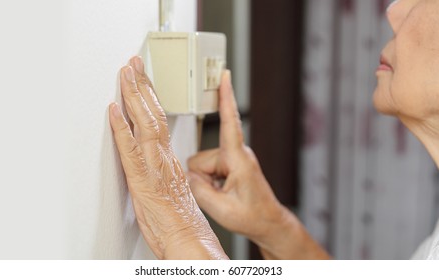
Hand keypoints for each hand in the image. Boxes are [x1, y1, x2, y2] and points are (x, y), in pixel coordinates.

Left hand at [109, 56, 226, 259]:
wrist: (188, 240)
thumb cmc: (179, 222)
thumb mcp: (172, 191)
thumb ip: (163, 172)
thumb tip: (159, 162)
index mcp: (170, 160)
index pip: (159, 120)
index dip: (150, 97)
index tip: (143, 80)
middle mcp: (163, 158)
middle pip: (153, 114)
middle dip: (141, 86)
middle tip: (134, 64)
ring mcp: (154, 166)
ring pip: (144, 123)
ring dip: (133, 96)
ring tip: (126, 74)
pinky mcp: (142, 179)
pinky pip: (130, 148)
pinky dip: (121, 127)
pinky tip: (114, 110)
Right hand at [188, 72, 329, 258]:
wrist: (268, 222)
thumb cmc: (254, 216)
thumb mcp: (222, 210)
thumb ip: (199, 190)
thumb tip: (188, 176)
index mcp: (239, 160)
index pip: (229, 123)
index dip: (225, 98)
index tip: (225, 77)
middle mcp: (236, 155)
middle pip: (200, 159)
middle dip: (203, 179)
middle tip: (220, 196)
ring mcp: (232, 160)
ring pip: (202, 165)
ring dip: (207, 182)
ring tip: (224, 195)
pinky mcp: (230, 165)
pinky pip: (207, 170)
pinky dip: (210, 182)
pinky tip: (222, 193)